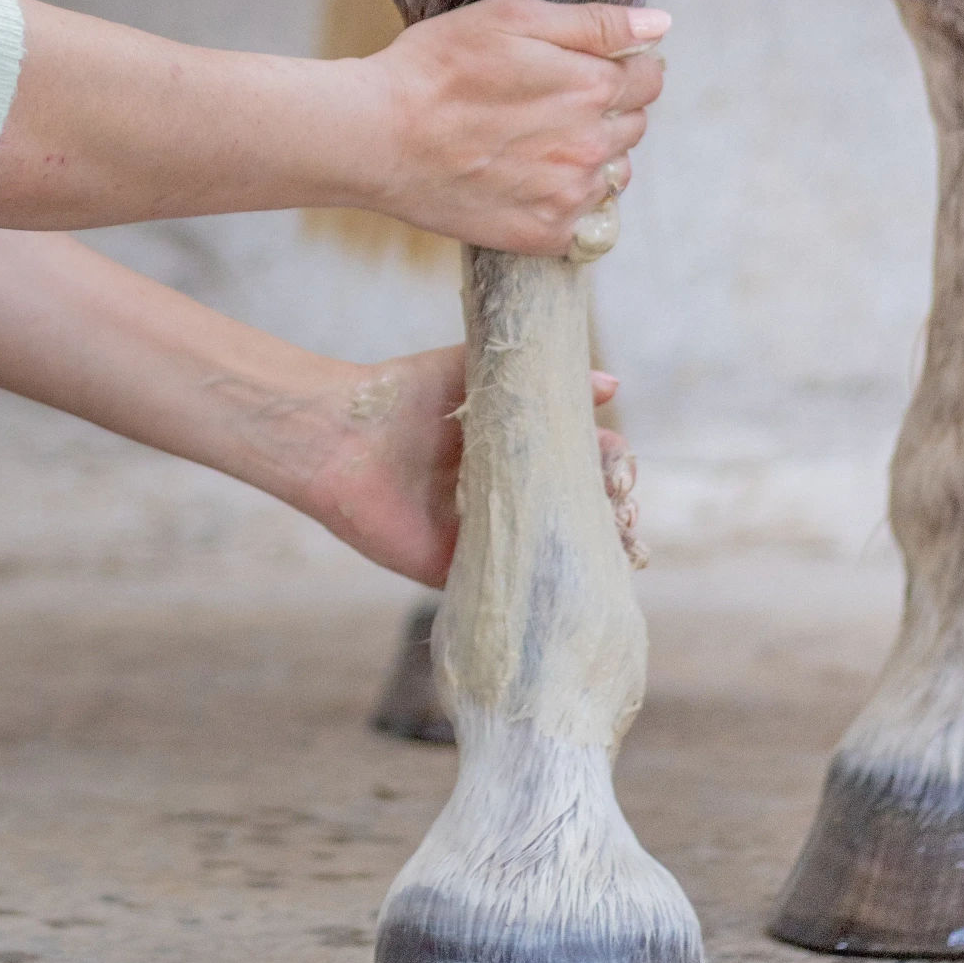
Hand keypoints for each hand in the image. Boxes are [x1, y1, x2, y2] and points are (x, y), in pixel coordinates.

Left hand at [299, 345, 639, 587]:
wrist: (342, 437)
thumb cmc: (404, 395)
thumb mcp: (474, 372)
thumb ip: (538, 377)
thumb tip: (612, 384)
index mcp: (513, 445)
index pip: (581, 458)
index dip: (610, 464)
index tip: (619, 465)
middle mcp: (506, 491)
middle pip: (581, 506)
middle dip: (616, 508)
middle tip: (621, 503)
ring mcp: (487, 533)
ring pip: (558, 550)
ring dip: (599, 549)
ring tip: (621, 542)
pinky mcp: (460, 571)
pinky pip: (513, 588)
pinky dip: (551, 590)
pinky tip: (582, 584)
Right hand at [366, 0, 667, 252]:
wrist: (375, 136)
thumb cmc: (436, 67)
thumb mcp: (511, 18)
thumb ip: (595, 23)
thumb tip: (660, 26)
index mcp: (592, 87)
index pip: (648, 79)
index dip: (623, 69)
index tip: (584, 68)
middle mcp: (591, 146)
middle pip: (632, 126)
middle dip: (604, 111)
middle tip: (544, 103)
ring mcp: (568, 197)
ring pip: (611, 176)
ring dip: (588, 158)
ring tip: (531, 143)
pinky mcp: (542, 235)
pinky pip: (583, 223)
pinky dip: (565, 204)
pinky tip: (524, 182)